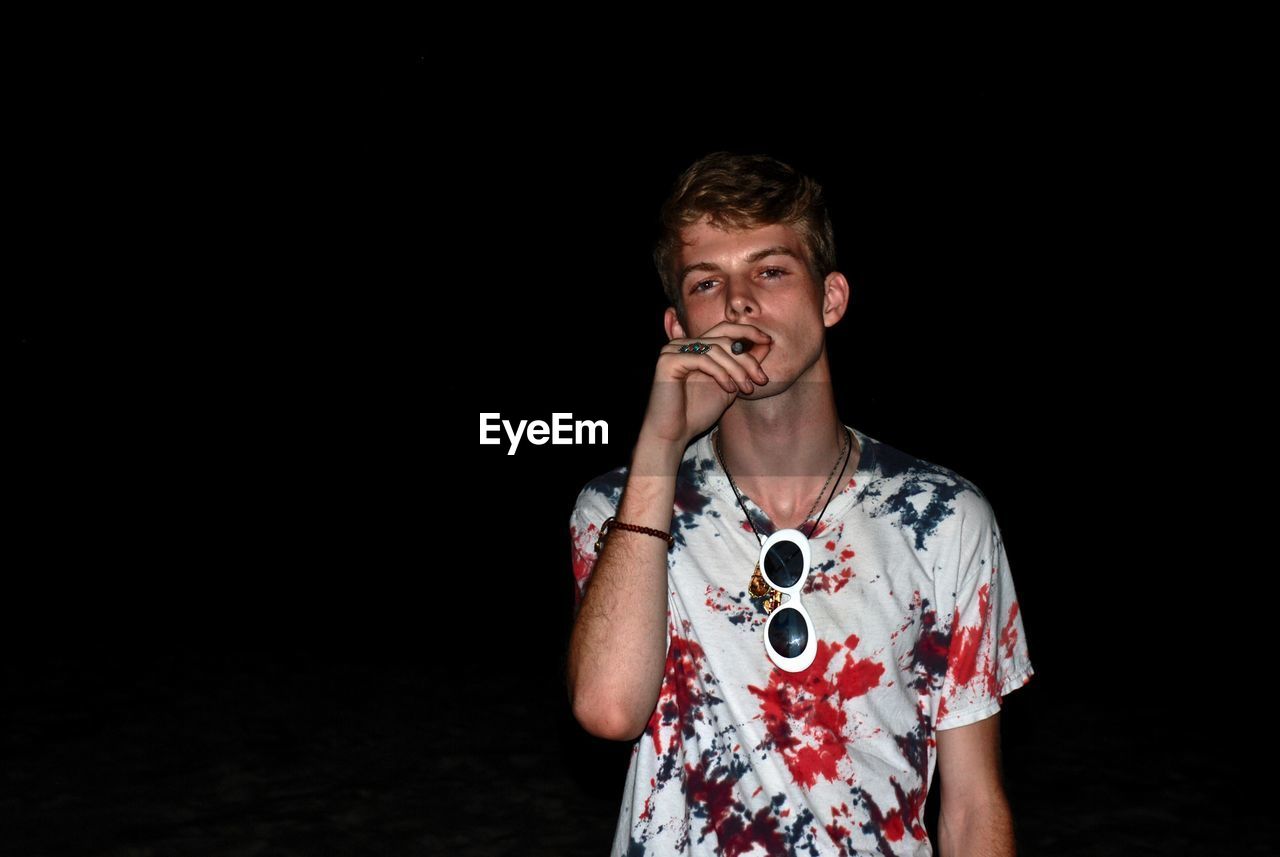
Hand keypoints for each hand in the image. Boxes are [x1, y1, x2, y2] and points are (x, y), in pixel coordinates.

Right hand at [639, 322, 771, 447]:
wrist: (674, 434)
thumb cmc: (698, 412)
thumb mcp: (729, 385)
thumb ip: (743, 365)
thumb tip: (767, 343)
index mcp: (696, 346)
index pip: (726, 329)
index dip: (749, 332)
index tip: (769, 342)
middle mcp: (683, 344)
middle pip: (724, 338)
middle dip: (747, 358)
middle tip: (761, 379)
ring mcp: (673, 350)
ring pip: (716, 349)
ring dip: (737, 370)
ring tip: (747, 389)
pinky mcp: (668, 360)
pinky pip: (703, 359)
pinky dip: (720, 373)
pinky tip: (729, 389)